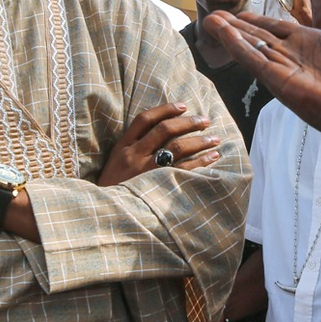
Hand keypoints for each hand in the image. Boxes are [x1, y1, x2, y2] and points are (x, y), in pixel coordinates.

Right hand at [98, 104, 221, 186]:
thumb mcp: (115, 164)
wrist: (105, 215)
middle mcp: (133, 155)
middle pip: (164, 130)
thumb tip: (165, 134)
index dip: (165, 109)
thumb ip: (133, 148)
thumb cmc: (114, 189)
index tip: (183, 106)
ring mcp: (145, 171)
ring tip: (215, 139)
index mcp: (122, 147)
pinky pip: (184, 169)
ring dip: (199, 141)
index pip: (144, 119)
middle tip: (205, 121)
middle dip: (188, 122)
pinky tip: (212, 157)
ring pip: (177, 147)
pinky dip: (201, 161)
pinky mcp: (158, 186)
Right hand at [201, 0, 320, 148]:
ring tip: (210, 21)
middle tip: (214, 16)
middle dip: (236, 27)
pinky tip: (223, 33)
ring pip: (251, 47)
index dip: (258, 21)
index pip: (277, 29)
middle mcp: (294, 56)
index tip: (239, 13)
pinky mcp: (281, 83)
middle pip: (258, 38)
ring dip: (230, 34)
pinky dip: (238, 47)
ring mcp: (286, 70)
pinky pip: (255, 61)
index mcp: (312, 44)